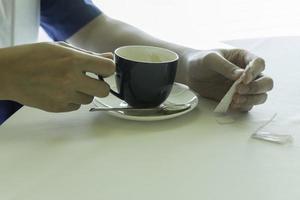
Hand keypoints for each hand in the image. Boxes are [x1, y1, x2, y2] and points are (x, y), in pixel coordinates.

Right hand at [0, 42, 114, 111]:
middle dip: (100, 85)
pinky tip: (60, 91)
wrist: (7, 73)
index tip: (103, 69)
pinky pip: (76, 106)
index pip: (108, 68)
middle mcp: (71, 80)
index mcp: (73, 61)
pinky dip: (72, 100)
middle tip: (90, 80)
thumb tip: (108, 58)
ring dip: (84, 92)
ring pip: (89, 99)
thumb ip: (87, 54)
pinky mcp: (57, 108)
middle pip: (104, 90)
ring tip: (68, 84)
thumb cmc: (33, 56)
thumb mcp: (61, 47)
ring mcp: (64, 96)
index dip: (108, 68)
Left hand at [183, 49, 272, 111]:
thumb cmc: (201, 61)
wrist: (190, 73)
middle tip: (239, 91)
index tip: (243, 79)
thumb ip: (225, 66)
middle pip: (266, 82)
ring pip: (260, 96)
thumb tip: (241, 75)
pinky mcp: (237, 98)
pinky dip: (242, 107)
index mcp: (244, 58)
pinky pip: (247, 106)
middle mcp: (248, 73)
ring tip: (234, 100)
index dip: (254, 72)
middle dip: (256, 88)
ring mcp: (244, 87)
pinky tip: (231, 105)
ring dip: (251, 100)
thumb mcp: (210, 60)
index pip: (259, 64)